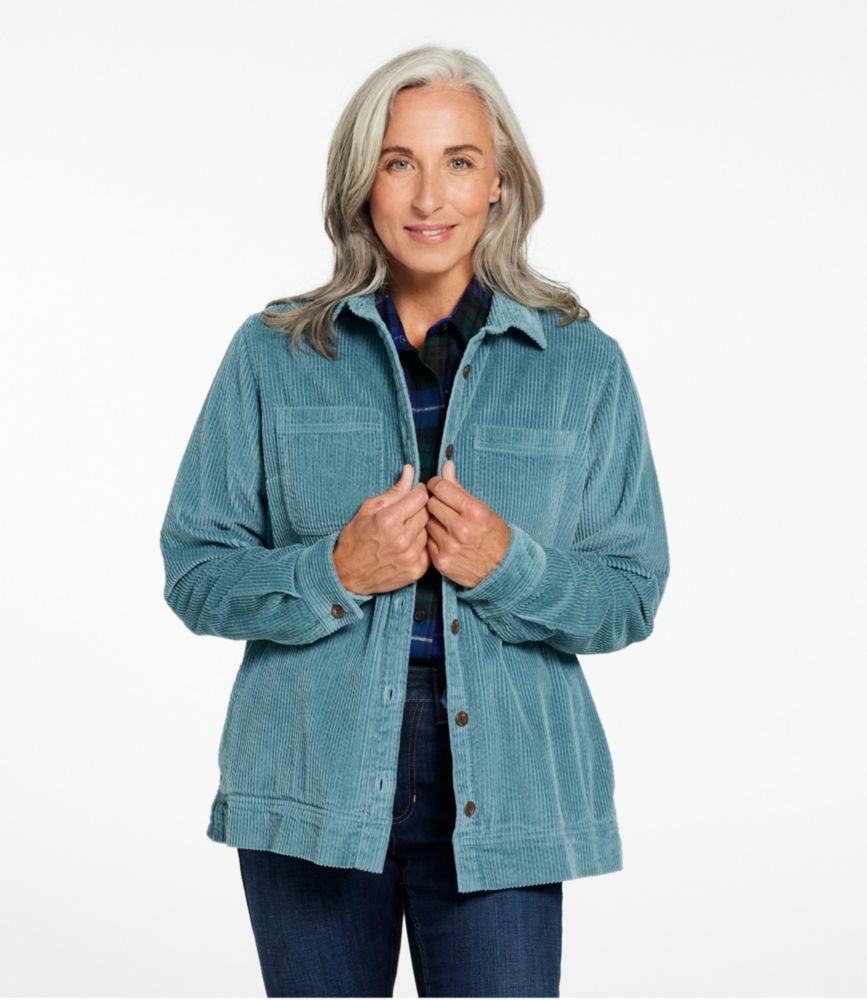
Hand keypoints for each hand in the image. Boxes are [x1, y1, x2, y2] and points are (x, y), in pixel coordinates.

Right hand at [332, 465, 430, 594]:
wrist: (347, 574)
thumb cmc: (356, 538)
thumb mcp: (369, 509)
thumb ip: (394, 491)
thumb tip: (411, 471)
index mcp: (388, 520)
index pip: (420, 497)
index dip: (417, 493)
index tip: (412, 496)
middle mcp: (402, 539)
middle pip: (427, 513)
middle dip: (419, 510)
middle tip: (406, 514)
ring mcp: (410, 557)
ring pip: (429, 531)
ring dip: (420, 528)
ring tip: (404, 531)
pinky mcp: (416, 571)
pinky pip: (428, 549)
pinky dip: (420, 546)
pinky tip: (406, 546)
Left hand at [425, 459, 510, 588]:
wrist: (501, 570)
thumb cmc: (494, 536)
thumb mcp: (483, 509)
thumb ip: (459, 488)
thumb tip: (446, 466)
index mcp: (474, 512)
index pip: (441, 488)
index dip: (436, 484)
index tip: (437, 486)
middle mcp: (461, 529)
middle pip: (430, 503)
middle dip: (434, 501)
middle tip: (441, 505)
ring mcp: (449, 546)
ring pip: (426, 521)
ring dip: (432, 519)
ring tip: (444, 522)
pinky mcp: (441, 560)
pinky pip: (427, 540)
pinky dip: (432, 537)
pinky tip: (443, 537)